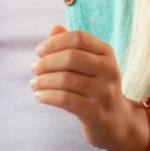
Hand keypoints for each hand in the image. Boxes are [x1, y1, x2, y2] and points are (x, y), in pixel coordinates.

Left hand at [30, 25, 147, 150]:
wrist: (116, 123)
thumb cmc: (93, 86)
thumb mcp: (87, 63)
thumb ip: (71, 45)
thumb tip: (55, 28)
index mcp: (107, 53)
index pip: (78, 38)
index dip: (54, 42)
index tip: (39, 51)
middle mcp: (110, 70)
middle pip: (71, 57)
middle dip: (46, 62)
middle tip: (34, 69)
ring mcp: (106, 92)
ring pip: (66, 79)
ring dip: (43, 80)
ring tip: (34, 84)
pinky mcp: (98, 113)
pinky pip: (66, 100)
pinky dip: (48, 96)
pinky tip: (39, 96)